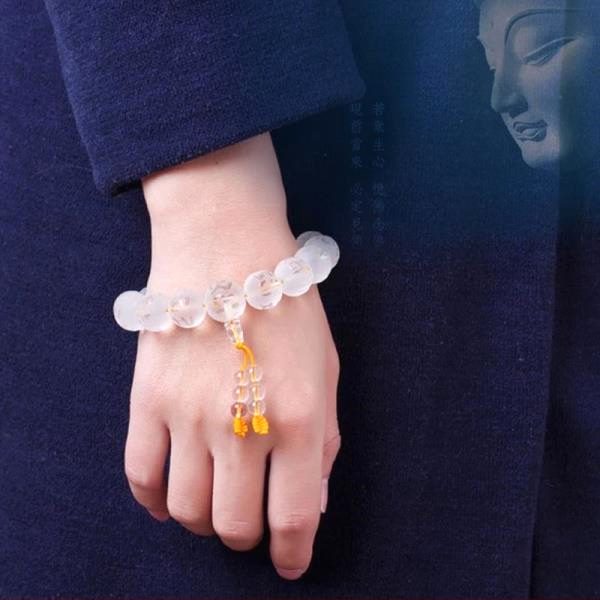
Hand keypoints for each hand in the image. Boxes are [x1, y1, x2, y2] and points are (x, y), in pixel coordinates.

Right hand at [123, 132, 341, 579]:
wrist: (226, 250)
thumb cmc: (287, 308)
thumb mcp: (327, 370)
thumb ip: (323, 440)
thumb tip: (313, 502)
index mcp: (298, 417)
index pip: (293, 517)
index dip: (292, 553)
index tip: (289, 563)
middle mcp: (241, 425)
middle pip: (234, 524)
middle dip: (247, 537)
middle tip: (252, 521)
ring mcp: (187, 415)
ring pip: (186, 510)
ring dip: (205, 520)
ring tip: (216, 499)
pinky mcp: (147, 400)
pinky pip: (140, 476)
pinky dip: (154, 501)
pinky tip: (171, 494)